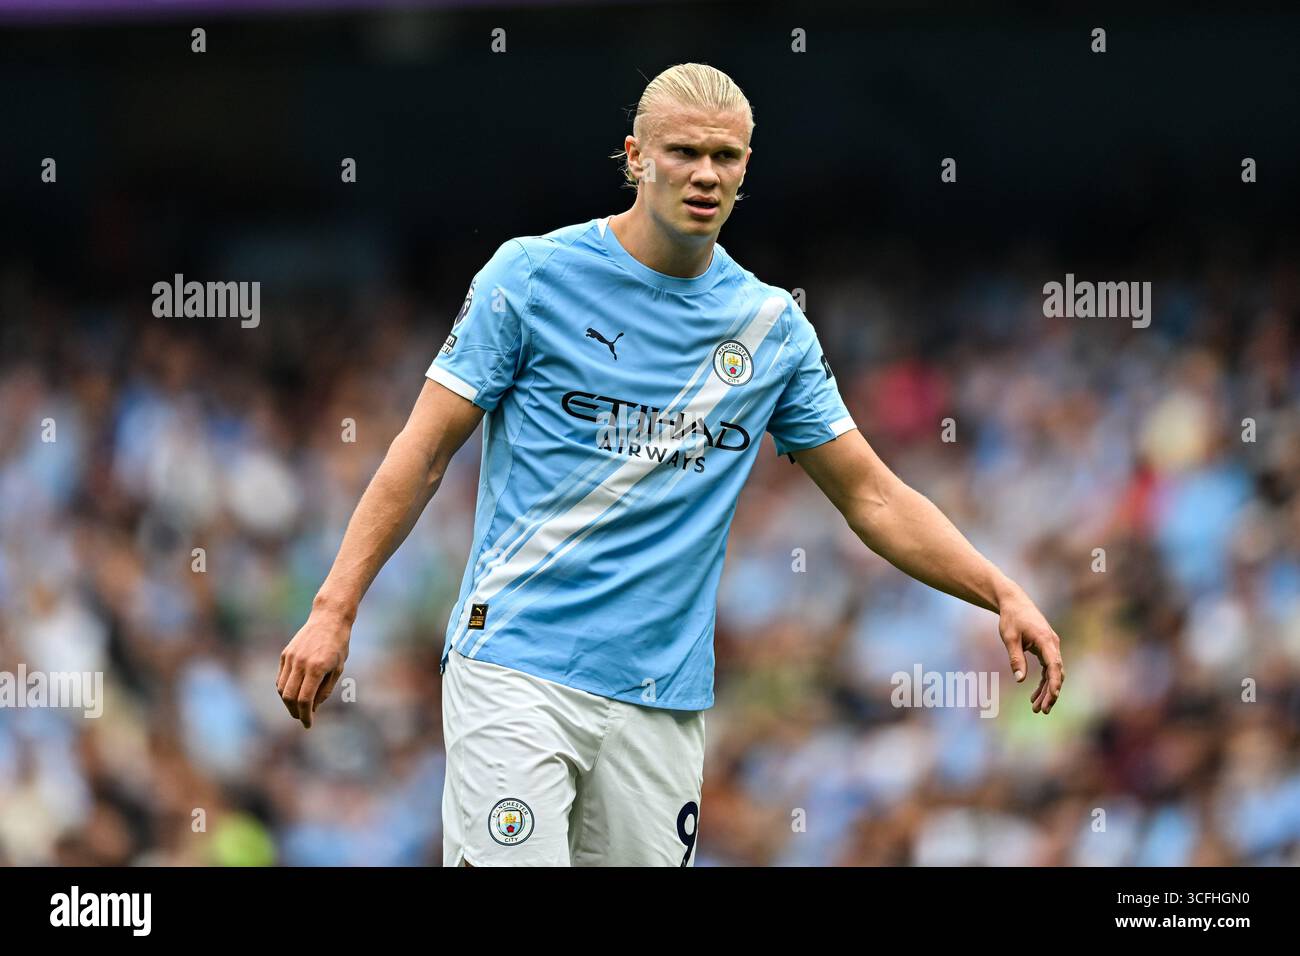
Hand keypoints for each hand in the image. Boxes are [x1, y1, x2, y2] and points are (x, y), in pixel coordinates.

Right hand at [276, 607, 351, 728]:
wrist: (329, 618)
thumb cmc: (338, 644)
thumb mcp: (338, 669)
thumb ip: (325, 690)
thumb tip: (312, 708)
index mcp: (316, 668)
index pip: (305, 699)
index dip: (305, 715)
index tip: (308, 724)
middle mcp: (300, 663)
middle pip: (289, 696)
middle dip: (294, 711)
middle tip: (301, 718)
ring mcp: (290, 658)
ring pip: (281, 688)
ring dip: (287, 702)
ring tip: (297, 708)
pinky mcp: (285, 654)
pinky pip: (281, 677)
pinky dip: (284, 689)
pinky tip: (292, 694)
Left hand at [996, 583, 1064, 713]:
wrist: (1014, 602)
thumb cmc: (1011, 618)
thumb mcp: (1009, 637)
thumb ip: (1015, 658)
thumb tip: (1019, 679)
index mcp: (1045, 640)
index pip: (1054, 664)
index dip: (1054, 682)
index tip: (1053, 696)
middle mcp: (1052, 644)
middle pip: (1056, 673)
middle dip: (1051, 693)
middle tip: (1042, 710)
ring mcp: (1051, 647)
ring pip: (1053, 673)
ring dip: (1047, 691)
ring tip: (1038, 708)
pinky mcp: (1046, 649)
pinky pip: (1048, 669)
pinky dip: (1043, 682)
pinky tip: (1035, 695)